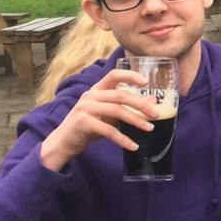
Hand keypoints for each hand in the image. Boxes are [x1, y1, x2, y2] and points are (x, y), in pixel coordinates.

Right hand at [39, 68, 155, 172]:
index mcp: (97, 90)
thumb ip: (126, 107)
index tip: (146, 82)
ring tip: (150, 129)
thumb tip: (152, 102)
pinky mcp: (83, 122)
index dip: (130, 75)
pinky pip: (108, 130)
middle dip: (141, 104)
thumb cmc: (89, 127)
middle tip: (156, 114)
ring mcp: (85, 108)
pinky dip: (123, 139)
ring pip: (117, 111)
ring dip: (136, 121)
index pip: (114, 75)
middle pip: (120, 95)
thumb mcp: (109, 115)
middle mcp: (90, 95)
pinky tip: (133, 146)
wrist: (64, 142)